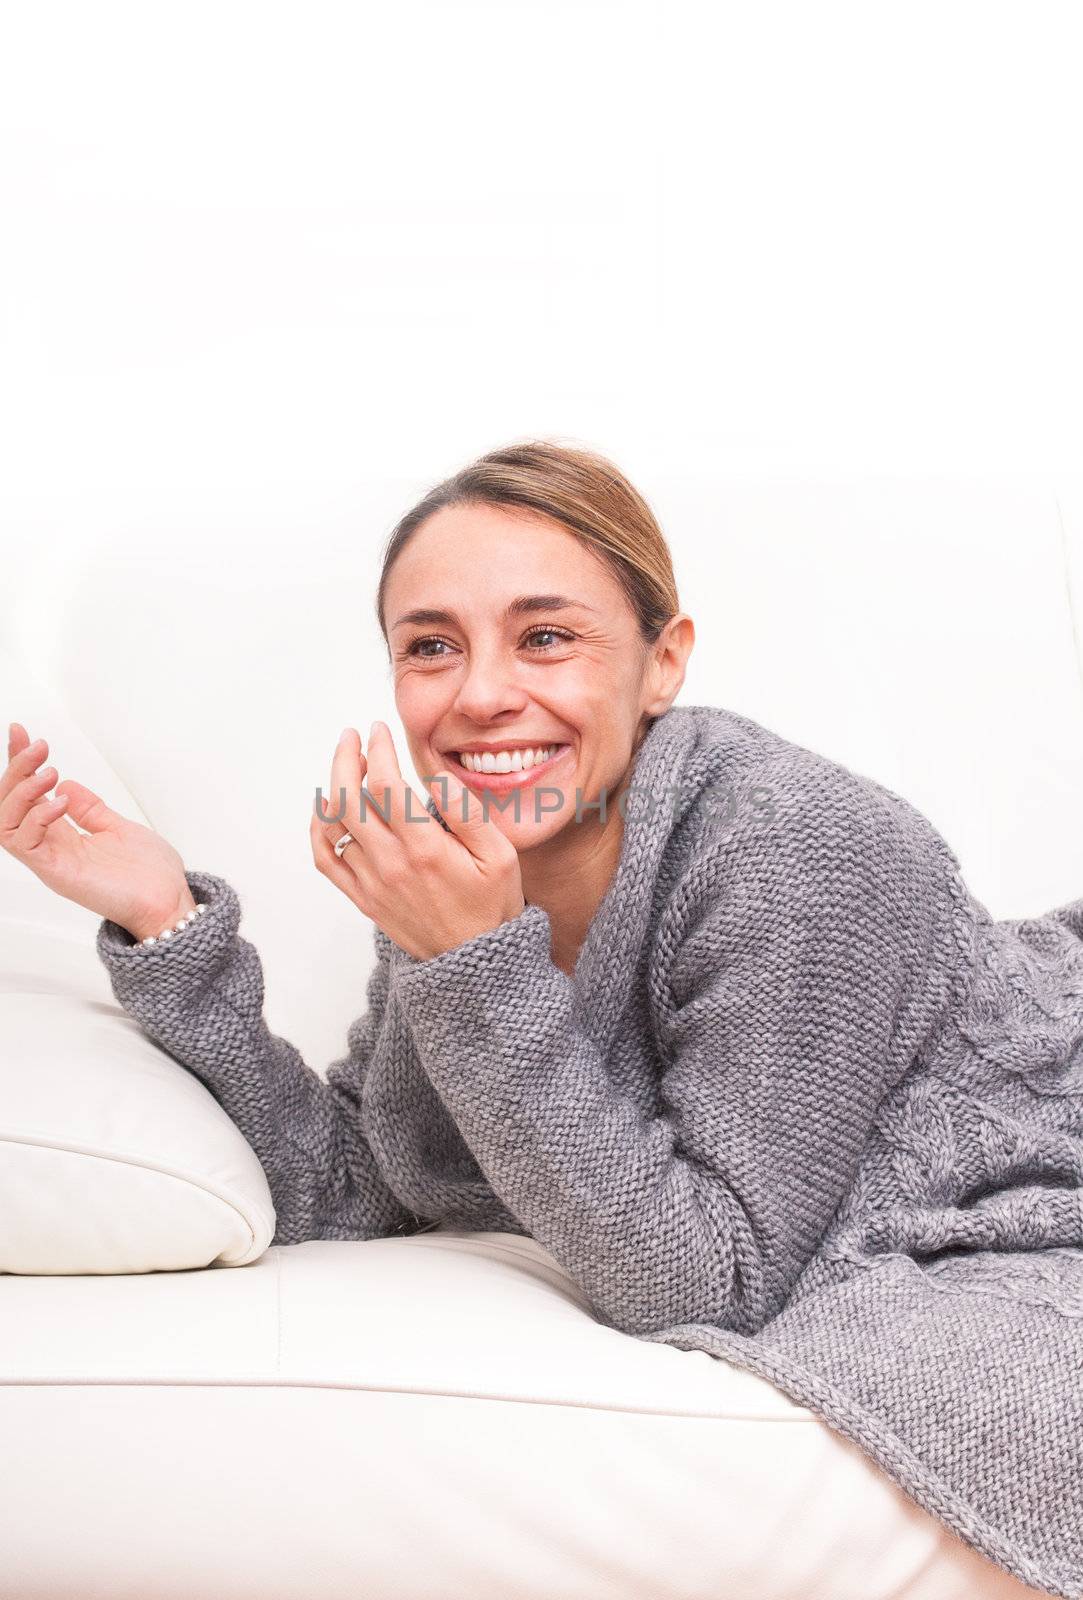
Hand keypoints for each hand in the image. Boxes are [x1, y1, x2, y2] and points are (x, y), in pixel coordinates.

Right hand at [2, 721, 195, 938]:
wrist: (169, 904)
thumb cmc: (150, 875)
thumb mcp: (118, 828)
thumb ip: (90, 809)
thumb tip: (66, 786)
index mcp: (63, 837)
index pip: (28, 796)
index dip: (20, 764)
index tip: (20, 733)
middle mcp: (51, 847)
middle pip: (9, 805)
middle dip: (16, 769)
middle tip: (37, 745)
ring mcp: (51, 860)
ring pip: (5, 822)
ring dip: (21, 790)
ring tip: (47, 773)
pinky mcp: (57, 873)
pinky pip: (25, 843)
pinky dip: (38, 816)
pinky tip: (60, 802)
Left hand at [310, 721, 525, 960]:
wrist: (475, 965)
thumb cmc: (492, 905)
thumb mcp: (500, 855)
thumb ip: (467, 811)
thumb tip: (435, 772)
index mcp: (426, 848)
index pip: (387, 785)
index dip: (379, 749)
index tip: (380, 729)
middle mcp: (391, 864)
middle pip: (350, 799)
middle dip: (345, 758)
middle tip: (353, 736)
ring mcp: (372, 882)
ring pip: (334, 825)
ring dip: (334, 786)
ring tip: (347, 764)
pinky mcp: (363, 898)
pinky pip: (325, 860)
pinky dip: (318, 829)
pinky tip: (327, 809)